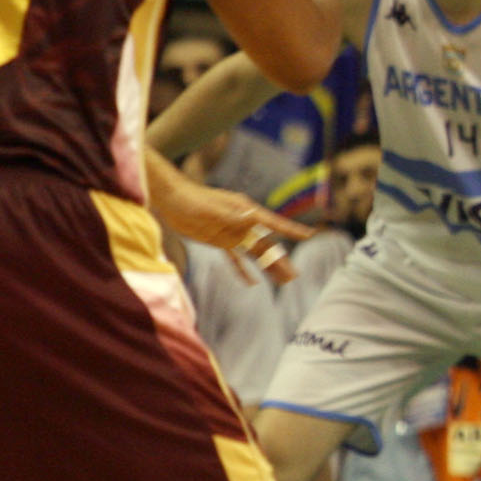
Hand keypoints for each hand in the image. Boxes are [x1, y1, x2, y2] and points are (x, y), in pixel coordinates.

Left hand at [153, 175, 313, 284]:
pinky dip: (243, 270)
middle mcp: (244, 223)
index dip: (291, 230)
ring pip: (255, 253)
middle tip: (293, 276)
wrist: (171, 198)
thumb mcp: (213, 209)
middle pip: (267, 244)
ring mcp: (233, 233)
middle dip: (280, 260)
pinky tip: (252, 282)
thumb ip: (233, 216)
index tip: (310, 235)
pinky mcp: (220, 241)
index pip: (273, 223)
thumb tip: (254, 218)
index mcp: (246, 212)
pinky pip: (235, 259)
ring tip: (282, 281)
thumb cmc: (192, 199)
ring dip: (268, 267)